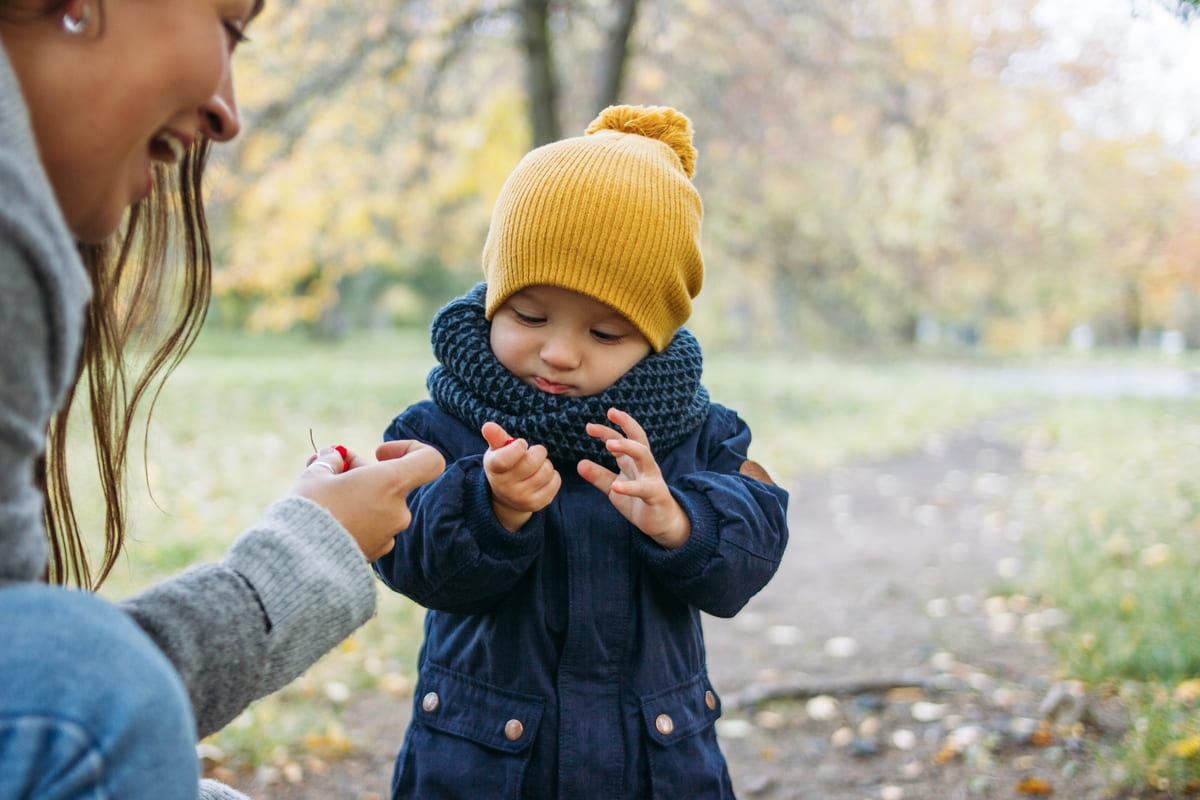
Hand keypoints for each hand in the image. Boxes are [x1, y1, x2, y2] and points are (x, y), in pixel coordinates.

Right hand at [292, 441, 445, 560]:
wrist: (298, 564)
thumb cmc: (310, 511)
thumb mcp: (316, 474)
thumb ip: (331, 461)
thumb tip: (334, 457)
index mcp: (392, 484)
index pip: (429, 461)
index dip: (409, 449)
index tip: (379, 453)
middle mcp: (398, 511)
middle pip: (392, 482)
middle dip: (363, 473)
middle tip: (330, 467)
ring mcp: (389, 535)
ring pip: (379, 505)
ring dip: (357, 495)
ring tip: (320, 493)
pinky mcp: (375, 554)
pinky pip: (371, 527)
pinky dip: (355, 518)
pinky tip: (326, 518)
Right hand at [481, 421, 560, 531]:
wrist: (506, 496)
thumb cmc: (504, 464)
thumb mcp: (497, 450)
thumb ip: (495, 437)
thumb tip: (488, 426)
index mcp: (494, 469)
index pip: (505, 459)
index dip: (518, 447)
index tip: (522, 444)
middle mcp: (505, 487)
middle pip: (532, 461)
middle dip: (537, 452)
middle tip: (532, 453)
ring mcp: (521, 498)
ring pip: (546, 471)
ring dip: (545, 464)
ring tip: (536, 467)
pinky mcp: (537, 504)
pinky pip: (555, 482)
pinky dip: (553, 475)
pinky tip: (542, 477)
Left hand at [577, 408, 690, 549]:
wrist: (661, 523)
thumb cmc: (638, 502)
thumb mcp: (614, 487)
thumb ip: (599, 476)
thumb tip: (580, 464)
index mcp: (634, 461)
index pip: (622, 439)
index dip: (607, 430)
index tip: (589, 426)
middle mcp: (644, 465)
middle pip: (638, 438)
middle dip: (626, 424)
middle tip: (610, 413)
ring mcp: (652, 478)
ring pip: (644, 455)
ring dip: (628, 447)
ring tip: (609, 444)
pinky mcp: (656, 495)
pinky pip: (644, 488)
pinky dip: (629, 487)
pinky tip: (615, 487)